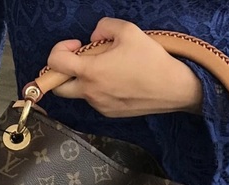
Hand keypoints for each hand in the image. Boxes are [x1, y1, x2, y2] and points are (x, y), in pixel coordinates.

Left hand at [47, 17, 202, 117]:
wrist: (173, 89)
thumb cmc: (152, 60)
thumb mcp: (128, 30)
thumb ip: (103, 27)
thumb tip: (94, 36)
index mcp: (91, 72)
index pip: (55, 63)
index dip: (60, 49)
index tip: (77, 45)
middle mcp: (91, 93)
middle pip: (59, 88)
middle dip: (62, 73)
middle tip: (79, 61)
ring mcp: (100, 106)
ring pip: (79, 93)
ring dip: (85, 79)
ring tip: (108, 68)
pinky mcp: (111, 113)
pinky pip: (96, 100)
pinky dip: (99, 89)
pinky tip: (118, 80)